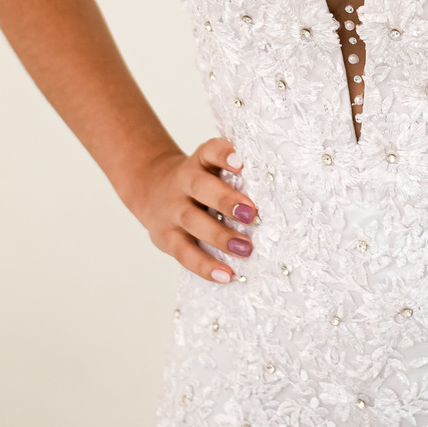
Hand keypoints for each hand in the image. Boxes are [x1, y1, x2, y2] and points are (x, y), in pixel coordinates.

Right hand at [123, 137, 257, 282]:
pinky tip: (226, 274)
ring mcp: (172, 210)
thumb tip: (276, 196)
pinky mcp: (165, 237)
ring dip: (220, 237)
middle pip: (201, 188)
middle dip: (226, 200)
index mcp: (199, 162)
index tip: (240, 162)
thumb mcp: (209, 168)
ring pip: (194, 222)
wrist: (152, 189)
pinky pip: (185, 253)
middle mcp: (183, 182)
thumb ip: (234, 176)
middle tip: (252, 214)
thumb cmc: (198, 182)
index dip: (224, 154)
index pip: (210, 151)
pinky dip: (205, 266)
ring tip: (245, 249)